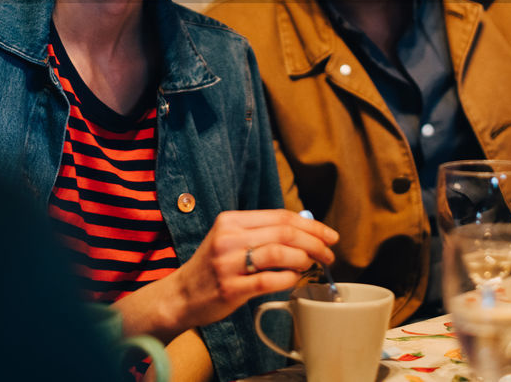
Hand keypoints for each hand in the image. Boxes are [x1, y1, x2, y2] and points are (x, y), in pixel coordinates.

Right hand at [113, 209, 336, 341]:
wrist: (181, 295)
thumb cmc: (213, 267)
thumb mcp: (230, 240)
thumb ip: (261, 233)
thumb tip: (306, 229)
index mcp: (230, 220)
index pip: (280, 216)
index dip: (311, 225)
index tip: (330, 235)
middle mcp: (228, 237)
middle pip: (284, 232)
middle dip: (314, 242)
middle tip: (329, 253)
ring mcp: (228, 263)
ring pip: (279, 253)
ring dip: (304, 259)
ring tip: (313, 265)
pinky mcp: (230, 287)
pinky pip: (269, 280)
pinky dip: (289, 279)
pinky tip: (295, 280)